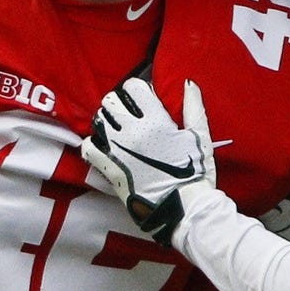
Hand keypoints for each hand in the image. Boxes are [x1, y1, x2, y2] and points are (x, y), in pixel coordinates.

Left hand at [82, 78, 215, 245]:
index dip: (136, 88)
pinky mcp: (110, 169)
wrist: (184, 208)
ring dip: (105, 120)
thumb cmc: (195, 172)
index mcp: (155, 120)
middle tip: (127, 113)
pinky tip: (103, 146)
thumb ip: (193, 107)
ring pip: (98, 120)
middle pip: (111, 101)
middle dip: (118, 103)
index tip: (142, 98)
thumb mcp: (200, 137)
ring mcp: (118, 150)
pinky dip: (93, 144)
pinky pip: (89, 148)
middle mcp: (132, 131)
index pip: (133, 87)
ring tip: (115, 128)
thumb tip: (188, 82)